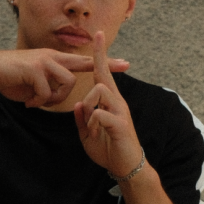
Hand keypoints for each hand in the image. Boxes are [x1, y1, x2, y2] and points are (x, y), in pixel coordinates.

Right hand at [0, 45, 128, 108]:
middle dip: (105, 66)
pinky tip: (27, 102)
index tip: (124, 63)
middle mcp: (52, 57)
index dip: (104, 62)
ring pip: (66, 83)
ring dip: (54, 98)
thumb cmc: (9, 76)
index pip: (84, 60)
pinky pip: (46, 91)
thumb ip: (45, 87)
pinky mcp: (35, 69)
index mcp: (53, 59)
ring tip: (38, 102)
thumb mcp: (32, 82)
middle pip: (82, 65)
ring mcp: (44, 61)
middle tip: (127, 65)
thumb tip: (50, 97)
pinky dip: (38, 101)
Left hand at [74, 31, 143, 178]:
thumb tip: (77, 105)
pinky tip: (93, 133)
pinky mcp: (121, 124)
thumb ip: (82, 119)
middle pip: (103, 76)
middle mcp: (117, 102)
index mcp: (110, 102)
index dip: (100, 54)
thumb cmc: (109, 149)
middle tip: (94, 45)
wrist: (126, 168)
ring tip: (89, 124)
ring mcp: (120, 112)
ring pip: (99, 91)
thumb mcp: (88, 133)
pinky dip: (91, 122)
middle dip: (97, 61)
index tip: (98, 35)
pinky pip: (100, 113)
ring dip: (88, 106)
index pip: (103, 74)